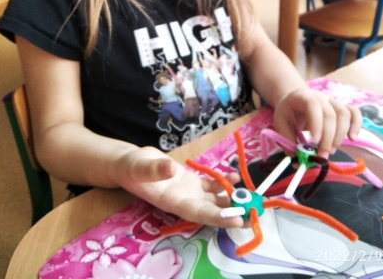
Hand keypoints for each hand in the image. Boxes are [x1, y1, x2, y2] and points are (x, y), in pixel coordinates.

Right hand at [114, 148, 243, 228]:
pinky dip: (224, 182)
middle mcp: (183, 200)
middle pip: (211, 210)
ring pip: (214, 199)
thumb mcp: (140, 167)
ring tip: (252, 197)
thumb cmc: (131, 168)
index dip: (217, 217)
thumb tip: (170, 170)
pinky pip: (211, 185)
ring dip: (232, 199)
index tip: (236, 219)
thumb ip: (155, 170)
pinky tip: (236, 177)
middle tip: (254, 212)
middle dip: (232, 212)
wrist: (128, 164)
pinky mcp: (190, 181)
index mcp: (172, 201)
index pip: (198, 213)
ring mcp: (189, 191)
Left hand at [273, 87, 361, 157]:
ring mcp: (333, 101)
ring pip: (344, 114)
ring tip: (331, 151)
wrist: (294, 99)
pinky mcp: (341, 107)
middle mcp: (320, 97)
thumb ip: (288, 143)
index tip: (314, 143)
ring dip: (340, 135)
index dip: (316, 124)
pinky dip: (356, 125)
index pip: (313, 106)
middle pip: (331, 114)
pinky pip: (354, 113)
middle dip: (328, 138)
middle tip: (322, 155)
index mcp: (303, 97)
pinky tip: (352, 138)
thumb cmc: (288, 113)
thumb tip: (300, 163)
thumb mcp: (281, 125)